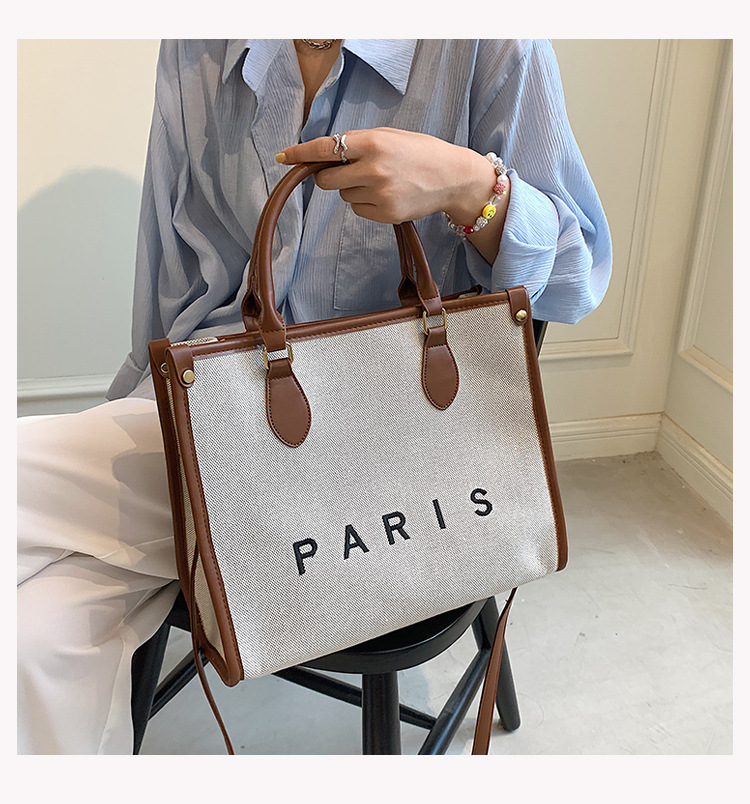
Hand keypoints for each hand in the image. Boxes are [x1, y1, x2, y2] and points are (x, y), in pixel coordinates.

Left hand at [275, 127, 497, 225]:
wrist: (452, 177)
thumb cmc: (419, 152)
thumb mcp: (389, 137)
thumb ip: (357, 145)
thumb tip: (323, 158)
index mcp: (373, 143)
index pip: (326, 149)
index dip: (300, 154)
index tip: (283, 157)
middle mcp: (374, 169)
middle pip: (326, 180)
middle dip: (328, 177)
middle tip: (347, 171)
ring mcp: (380, 194)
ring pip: (344, 196)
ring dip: (353, 189)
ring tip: (381, 181)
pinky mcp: (385, 214)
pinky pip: (359, 210)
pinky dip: (366, 203)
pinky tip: (387, 195)